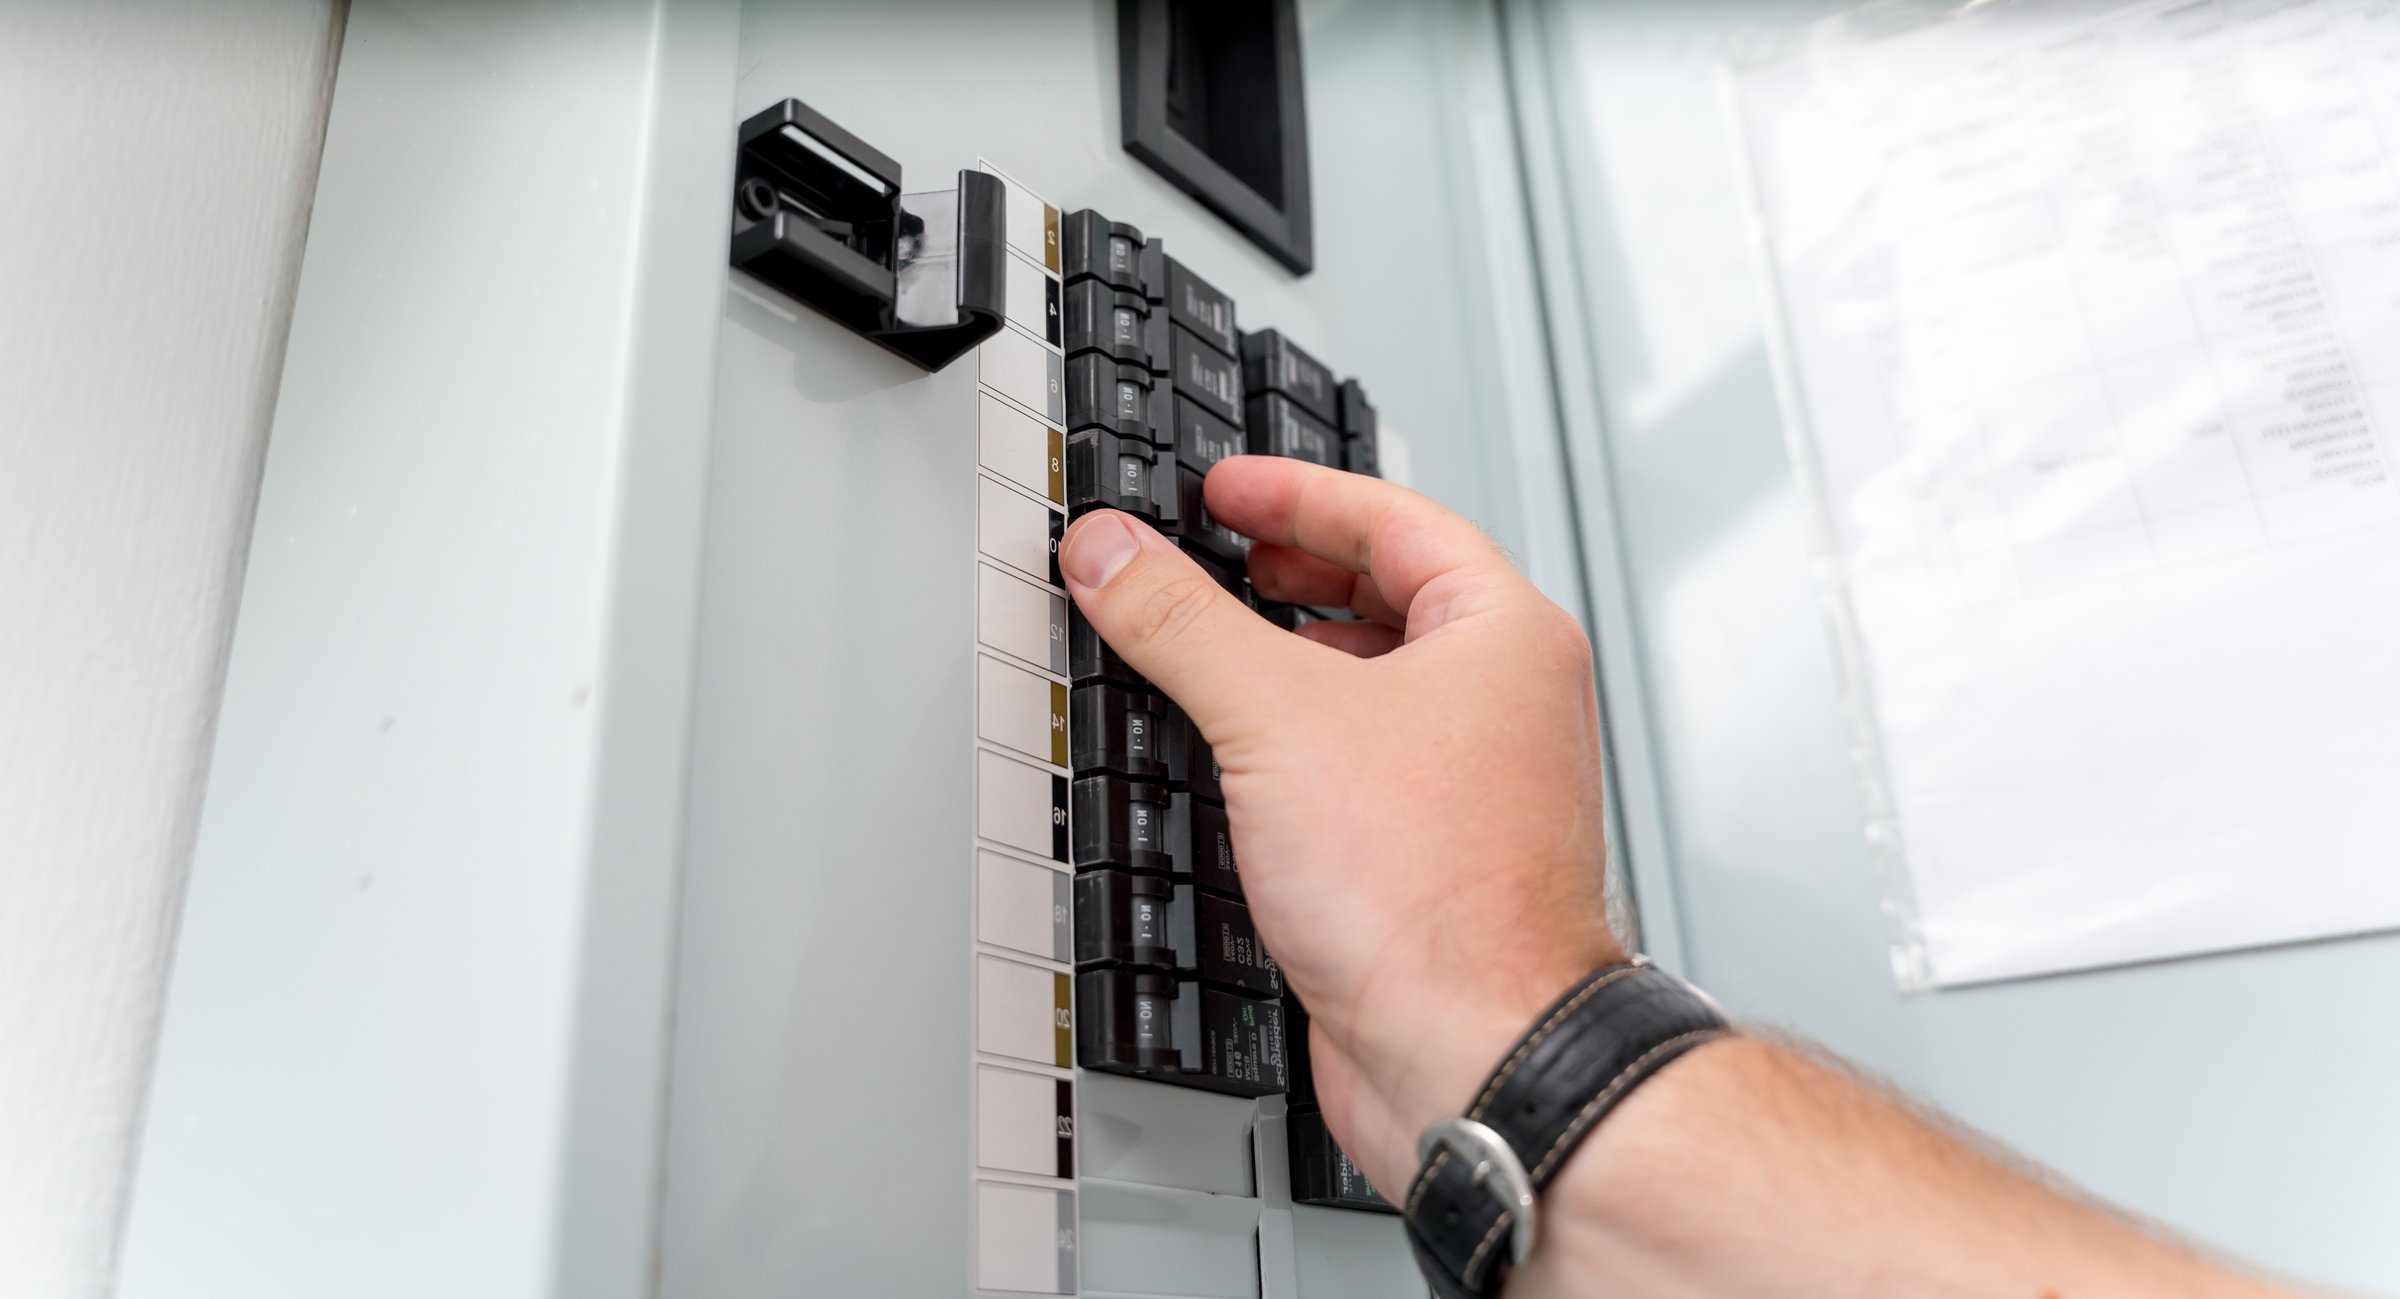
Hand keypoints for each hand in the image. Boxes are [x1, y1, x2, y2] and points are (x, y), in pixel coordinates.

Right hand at [1057, 456, 1624, 1194]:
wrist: (1473, 1051)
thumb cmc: (1438, 899)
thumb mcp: (1275, 720)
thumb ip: (1182, 623)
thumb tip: (1116, 555)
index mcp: (1506, 636)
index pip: (1394, 518)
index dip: (1296, 495)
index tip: (1225, 492)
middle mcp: (1504, 705)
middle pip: (1389, 598)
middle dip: (1291, 575)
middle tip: (1217, 554)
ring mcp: (1472, 785)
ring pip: (1371, 687)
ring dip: (1287, 660)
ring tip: (1210, 644)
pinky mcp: (1430, 858)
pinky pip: (1353, 767)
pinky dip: (1290, 744)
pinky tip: (1233, 760)